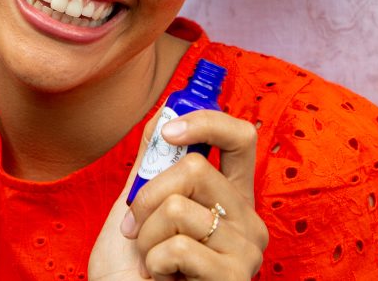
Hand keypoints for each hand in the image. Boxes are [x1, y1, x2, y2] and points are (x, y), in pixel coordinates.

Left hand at [89, 110, 267, 279]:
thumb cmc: (130, 275)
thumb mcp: (136, 210)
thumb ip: (152, 165)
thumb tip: (163, 113)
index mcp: (229, 198)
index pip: (241, 138)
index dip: (206, 121)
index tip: (169, 131)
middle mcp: (247, 220)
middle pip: (196, 169)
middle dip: (147, 197)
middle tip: (136, 229)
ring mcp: (247, 250)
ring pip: (179, 207)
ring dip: (146, 236)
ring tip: (152, 263)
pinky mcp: (235, 277)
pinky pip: (179, 246)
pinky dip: (153, 262)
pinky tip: (162, 280)